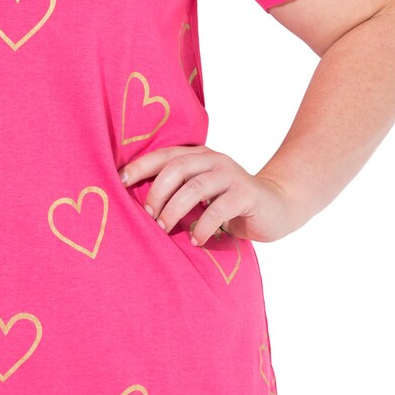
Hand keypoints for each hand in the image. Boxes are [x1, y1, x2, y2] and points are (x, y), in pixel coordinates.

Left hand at [118, 145, 295, 245]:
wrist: (276, 207)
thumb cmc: (228, 204)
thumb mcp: (201, 195)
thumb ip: (178, 192)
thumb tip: (138, 206)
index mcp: (197, 156)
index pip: (164, 155)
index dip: (140, 166)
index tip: (119, 181)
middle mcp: (213, 160)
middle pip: (176, 168)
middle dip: (156, 192)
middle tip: (146, 215)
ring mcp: (231, 175)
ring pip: (195, 187)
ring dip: (174, 210)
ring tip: (164, 228)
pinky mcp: (247, 194)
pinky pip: (219, 209)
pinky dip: (202, 226)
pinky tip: (195, 240)